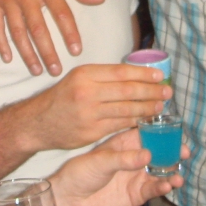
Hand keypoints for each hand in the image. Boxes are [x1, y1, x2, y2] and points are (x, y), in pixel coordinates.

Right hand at [0, 0, 103, 76]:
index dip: (70, 33)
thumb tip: (99, 1)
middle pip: (38, 29)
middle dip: (47, 52)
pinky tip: (9, 58)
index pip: (62, 13)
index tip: (76, 50)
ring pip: (18, 32)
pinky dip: (2, 43)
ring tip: (36, 69)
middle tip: (55, 70)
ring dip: (27, 53)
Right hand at [28, 64, 171, 151]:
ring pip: (126, 109)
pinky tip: (145, 120)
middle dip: (151, 92)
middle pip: (127, 91)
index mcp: (85, 74)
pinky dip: (135, 122)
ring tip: (161, 106)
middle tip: (168, 92)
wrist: (38, 122)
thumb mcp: (78, 78)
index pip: (122, 72)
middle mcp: (87, 93)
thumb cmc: (63, 97)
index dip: (144, 74)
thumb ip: (103, 76)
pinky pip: (119, 125)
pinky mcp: (91, 132)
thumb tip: (136, 74)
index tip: (160, 76)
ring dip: (147, 108)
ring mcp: (89, 114)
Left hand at [51, 128, 187, 205]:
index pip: (147, 133)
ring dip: (171, 171)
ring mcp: (136, 176)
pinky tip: (168, 185)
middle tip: (184, 152)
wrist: (68, 200)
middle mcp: (133, 157)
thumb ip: (124, 159)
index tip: (176, 131)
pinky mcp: (136, 194)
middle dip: (173, 151)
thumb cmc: (80, 173)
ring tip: (178, 174)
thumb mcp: (100, 161)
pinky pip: (153, 189)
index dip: (162, 131)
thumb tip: (148, 155)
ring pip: (160, 171)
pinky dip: (163, 187)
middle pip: (159, 152)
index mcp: (124, 143)